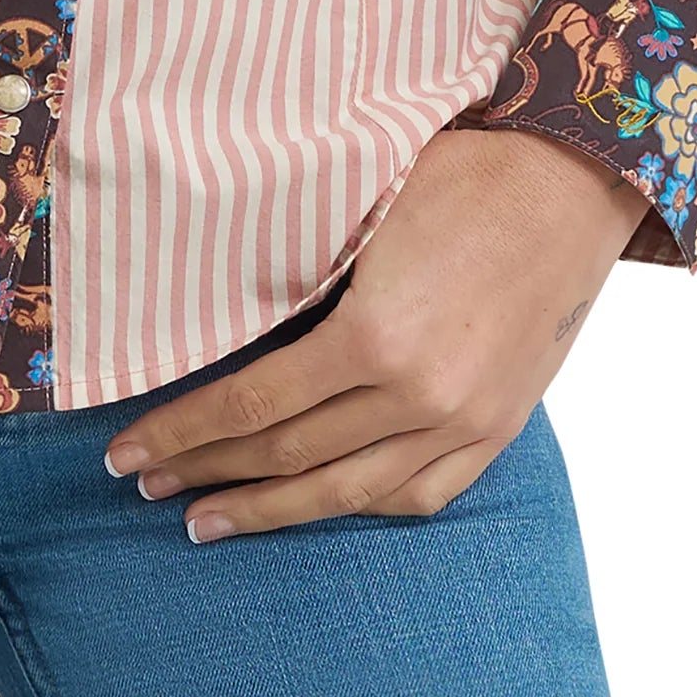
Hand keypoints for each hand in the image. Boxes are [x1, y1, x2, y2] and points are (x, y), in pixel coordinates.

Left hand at [100, 127, 648, 538]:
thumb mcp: (362, 211)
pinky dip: (358, 506)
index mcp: (374, 336)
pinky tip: (315, 506)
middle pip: (288, 454)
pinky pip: (419, 494)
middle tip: (145, 485)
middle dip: (206, 472)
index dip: (180, 432)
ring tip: (207, 522)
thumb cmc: (459, 174)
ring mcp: (465, 421)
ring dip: (269, 510)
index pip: (250, 404)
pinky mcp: (498, 428)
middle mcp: (419, 394)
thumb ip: (299, 277)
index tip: (124, 453)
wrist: (572, 183)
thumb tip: (211, 313)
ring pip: (347, 490)